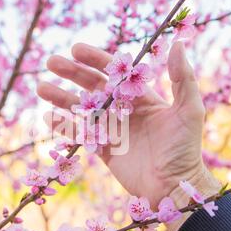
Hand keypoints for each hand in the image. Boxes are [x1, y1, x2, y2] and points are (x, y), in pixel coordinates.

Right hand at [38, 42, 219, 228]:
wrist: (174, 186)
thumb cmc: (184, 148)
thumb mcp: (189, 110)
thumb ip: (183, 78)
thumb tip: (178, 44)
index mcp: (141, 97)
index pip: (114, 72)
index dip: (95, 59)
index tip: (76, 49)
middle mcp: (123, 110)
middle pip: (92, 86)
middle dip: (72, 73)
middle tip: (52, 62)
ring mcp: (111, 130)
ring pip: (81, 109)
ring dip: (61, 97)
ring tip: (41, 87)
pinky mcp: (103, 149)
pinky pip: (80, 135)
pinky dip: (63, 126)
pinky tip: (47, 117)